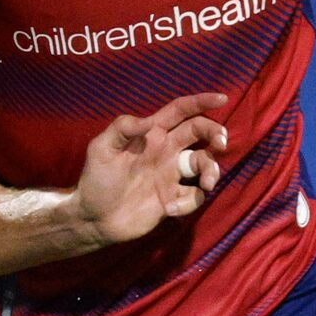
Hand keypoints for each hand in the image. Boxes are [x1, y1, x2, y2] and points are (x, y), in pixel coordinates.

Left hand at [76, 94, 228, 244]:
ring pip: (205, 164)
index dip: (201, 102)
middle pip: (200, 133)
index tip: (222, 98)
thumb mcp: (101, 148)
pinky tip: (168, 209)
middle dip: (215, 133)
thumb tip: (147, 122)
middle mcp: (167, 151)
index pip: (181, 111)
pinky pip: (194, 196)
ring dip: (212, 171)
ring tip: (207, 183)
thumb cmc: (96, 179)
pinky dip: (188, 202)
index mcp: (153, 134)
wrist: (93, 217)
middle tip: (220, 143)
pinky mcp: (173, 199)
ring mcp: (171, 176)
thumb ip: (122, 128)